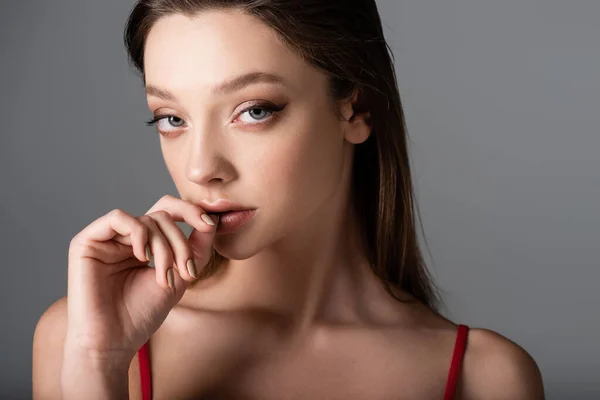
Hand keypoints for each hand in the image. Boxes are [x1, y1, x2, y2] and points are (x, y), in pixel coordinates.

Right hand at [63, 195, 218, 363]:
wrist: (113, 342)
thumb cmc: (143, 314)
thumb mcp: (180, 276)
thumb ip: (196, 247)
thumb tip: (213, 218)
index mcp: (144, 244)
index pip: (169, 213)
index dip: (191, 212)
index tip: (208, 225)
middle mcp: (124, 238)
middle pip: (162, 215)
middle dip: (181, 242)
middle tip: (186, 271)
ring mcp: (106, 239)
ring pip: (146, 220)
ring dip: (164, 247)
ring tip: (165, 276)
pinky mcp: (86, 242)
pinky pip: (117, 218)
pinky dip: (138, 233)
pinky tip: (142, 257)